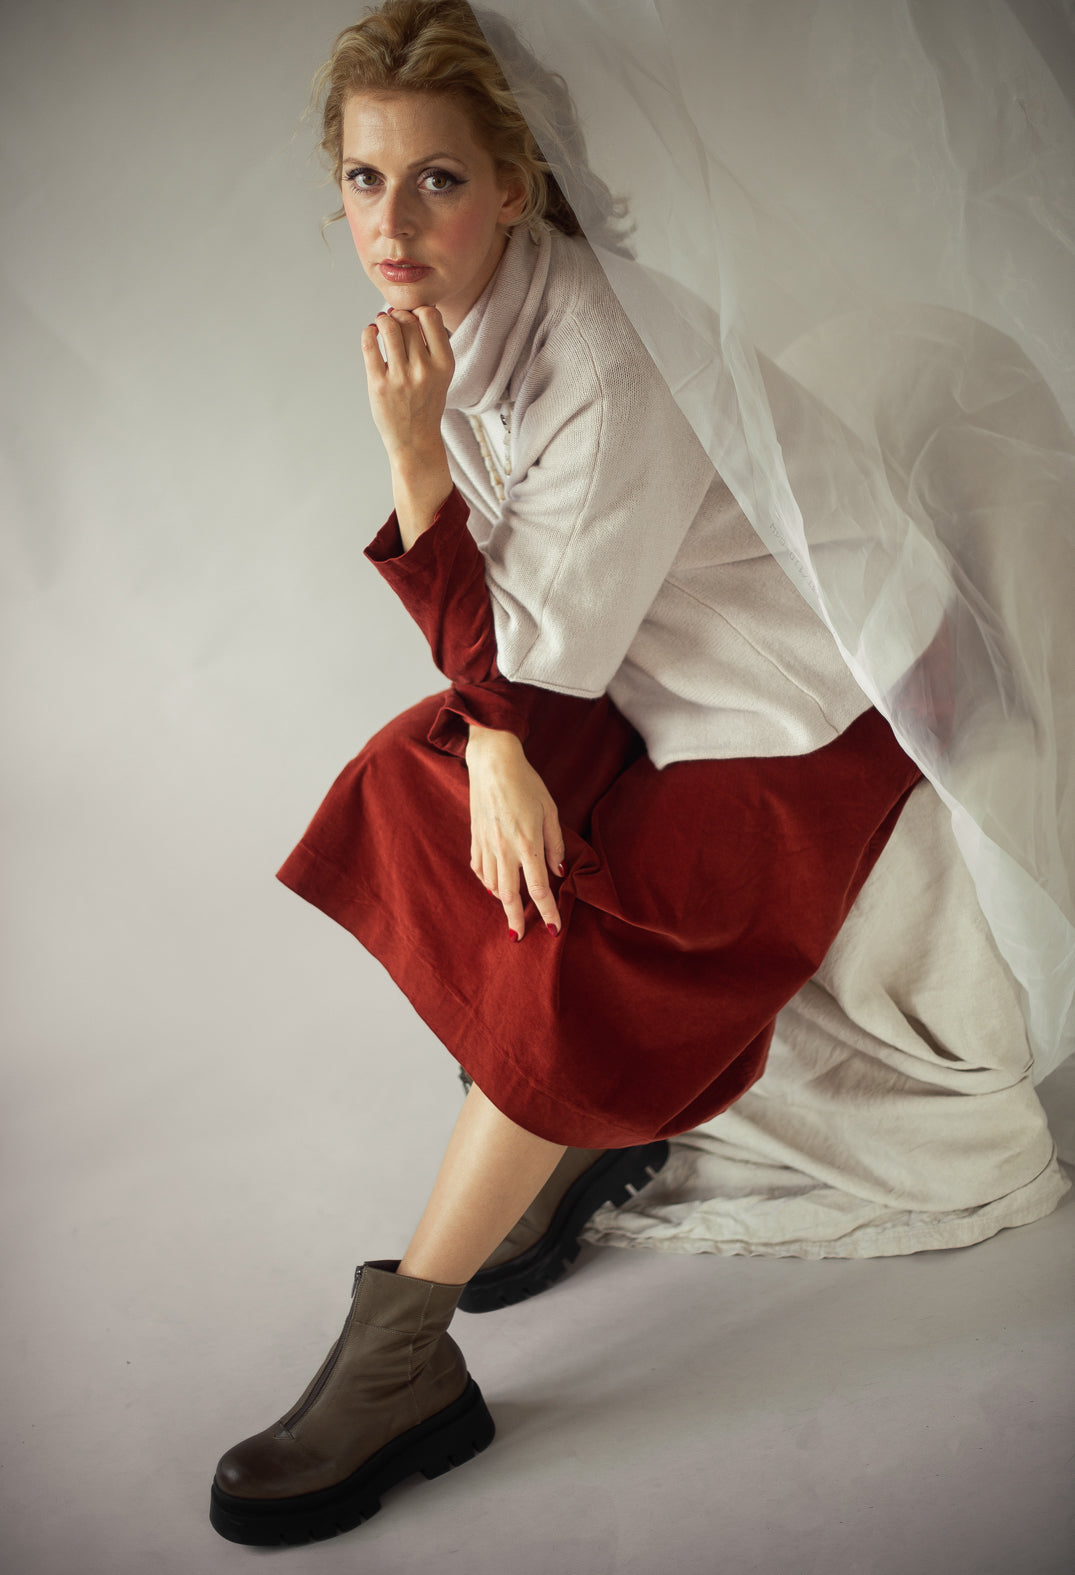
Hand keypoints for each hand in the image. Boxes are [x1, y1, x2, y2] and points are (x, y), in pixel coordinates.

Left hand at [360, 305, 453, 459]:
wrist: (415, 440)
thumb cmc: (426, 402)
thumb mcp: (440, 374)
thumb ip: (430, 345)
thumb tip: (406, 310)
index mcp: (444, 364)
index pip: (430, 316)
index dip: (418, 310)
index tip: (412, 317)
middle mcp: (424, 369)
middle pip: (407, 320)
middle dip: (398, 315)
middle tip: (394, 321)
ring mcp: (401, 378)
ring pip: (388, 327)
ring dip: (383, 320)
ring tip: (382, 324)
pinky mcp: (378, 385)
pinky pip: (369, 344)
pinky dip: (369, 332)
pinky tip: (372, 333)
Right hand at [466, 727, 564, 940]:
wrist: (492, 763)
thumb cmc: (526, 784)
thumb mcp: (550, 810)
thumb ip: (555, 843)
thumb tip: (558, 870)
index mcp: (527, 843)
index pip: (539, 889)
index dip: (547, 912)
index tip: (553, 929)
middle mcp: (504, 850)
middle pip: (510, 896)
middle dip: (516, 919)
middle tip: (519, 937)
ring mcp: (486, 846)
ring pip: (493, 885)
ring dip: (503, 901)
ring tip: (512, 910)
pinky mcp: (475, 839)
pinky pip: (480, 870)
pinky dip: (487, 883)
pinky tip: (495, 886)